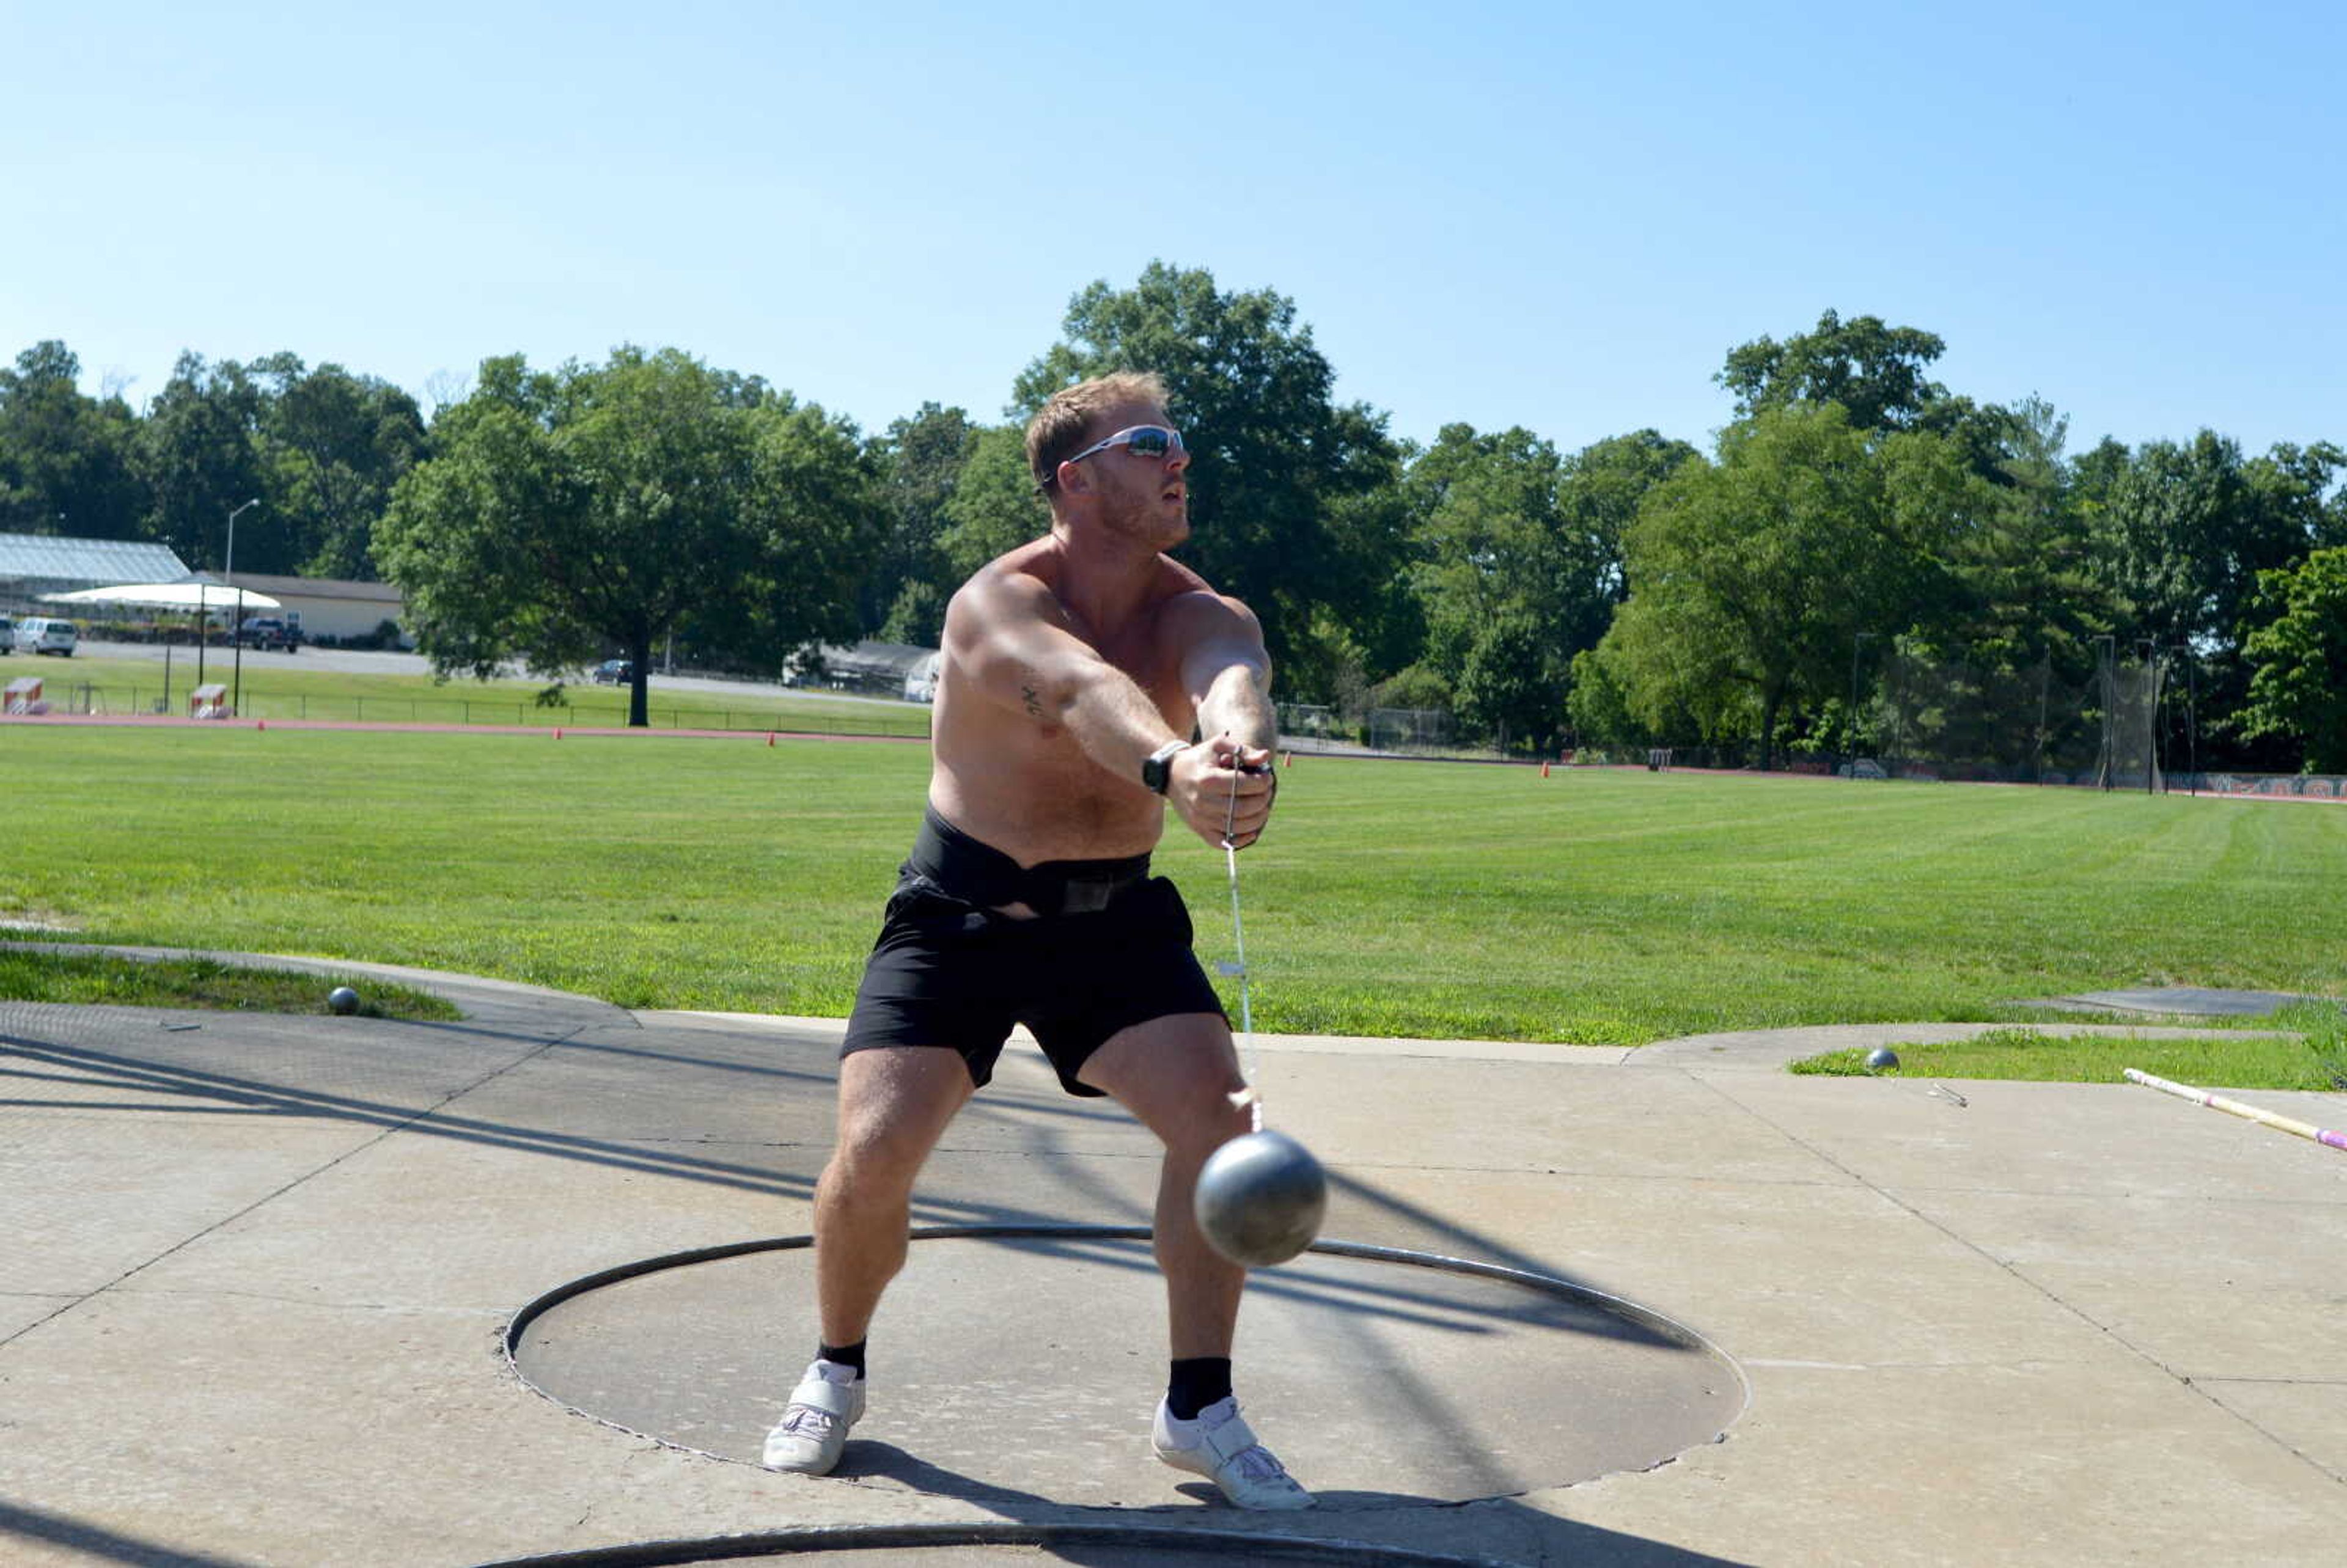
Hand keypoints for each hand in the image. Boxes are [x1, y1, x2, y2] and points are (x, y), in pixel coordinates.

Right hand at [1169, 735, 1276, 849]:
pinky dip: (1241, 840)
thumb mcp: (1218, 746)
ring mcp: (1200, 818)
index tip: (1267, 777)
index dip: (1262, 781)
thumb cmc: (1199, 758)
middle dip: (1263, 799)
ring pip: (1238, 826)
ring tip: (1263, 806)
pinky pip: (1223, 842)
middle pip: (1243, 807)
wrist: (1171, 775)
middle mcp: (1202, 802)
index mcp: (1207, 779)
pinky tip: (1252, 830)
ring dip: (1258, 818)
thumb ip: (1243, 751)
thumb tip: (1265, 757)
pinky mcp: (1199, 829)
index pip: (1243, 784)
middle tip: (1267, 791)